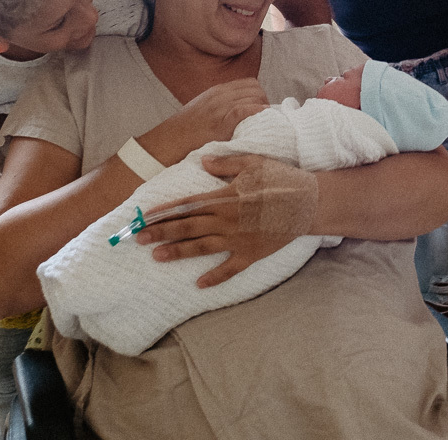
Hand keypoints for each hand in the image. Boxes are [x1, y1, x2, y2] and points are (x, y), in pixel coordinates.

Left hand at [136, 177, 297, 287]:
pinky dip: (214, 277)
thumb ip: (225, 165)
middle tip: (138, 239)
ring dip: (178, 253)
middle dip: (160, 233)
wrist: (309, 203)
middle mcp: (226, 220)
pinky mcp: (251, 254)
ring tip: (157, 257)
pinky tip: (199, 284)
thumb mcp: (253, 163)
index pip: (186, 205)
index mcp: (224, 198)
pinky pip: (229, 269)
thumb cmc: (282, 179)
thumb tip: (202, 163)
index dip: (163, 212)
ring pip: (201, 248)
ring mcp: (237, 239)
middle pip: (187, 227)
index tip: (143, 218)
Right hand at [163, 79, 267, 155]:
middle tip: (263, 120)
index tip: (260, 111)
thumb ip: (221, 105)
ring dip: (263, 110)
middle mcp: (220, 95)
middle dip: (264, 103)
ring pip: (255, 97)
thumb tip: (241, 110)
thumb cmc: (185, 131)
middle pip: (256, 89)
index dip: (259, 97)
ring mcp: (221, 107)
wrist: (167, 142)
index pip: (250, 84)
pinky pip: (246, 109)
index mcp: (217, 91)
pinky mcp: (221, 122)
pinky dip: (257, 114)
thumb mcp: (203, 109)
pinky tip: (260, 123)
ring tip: (262, 125)